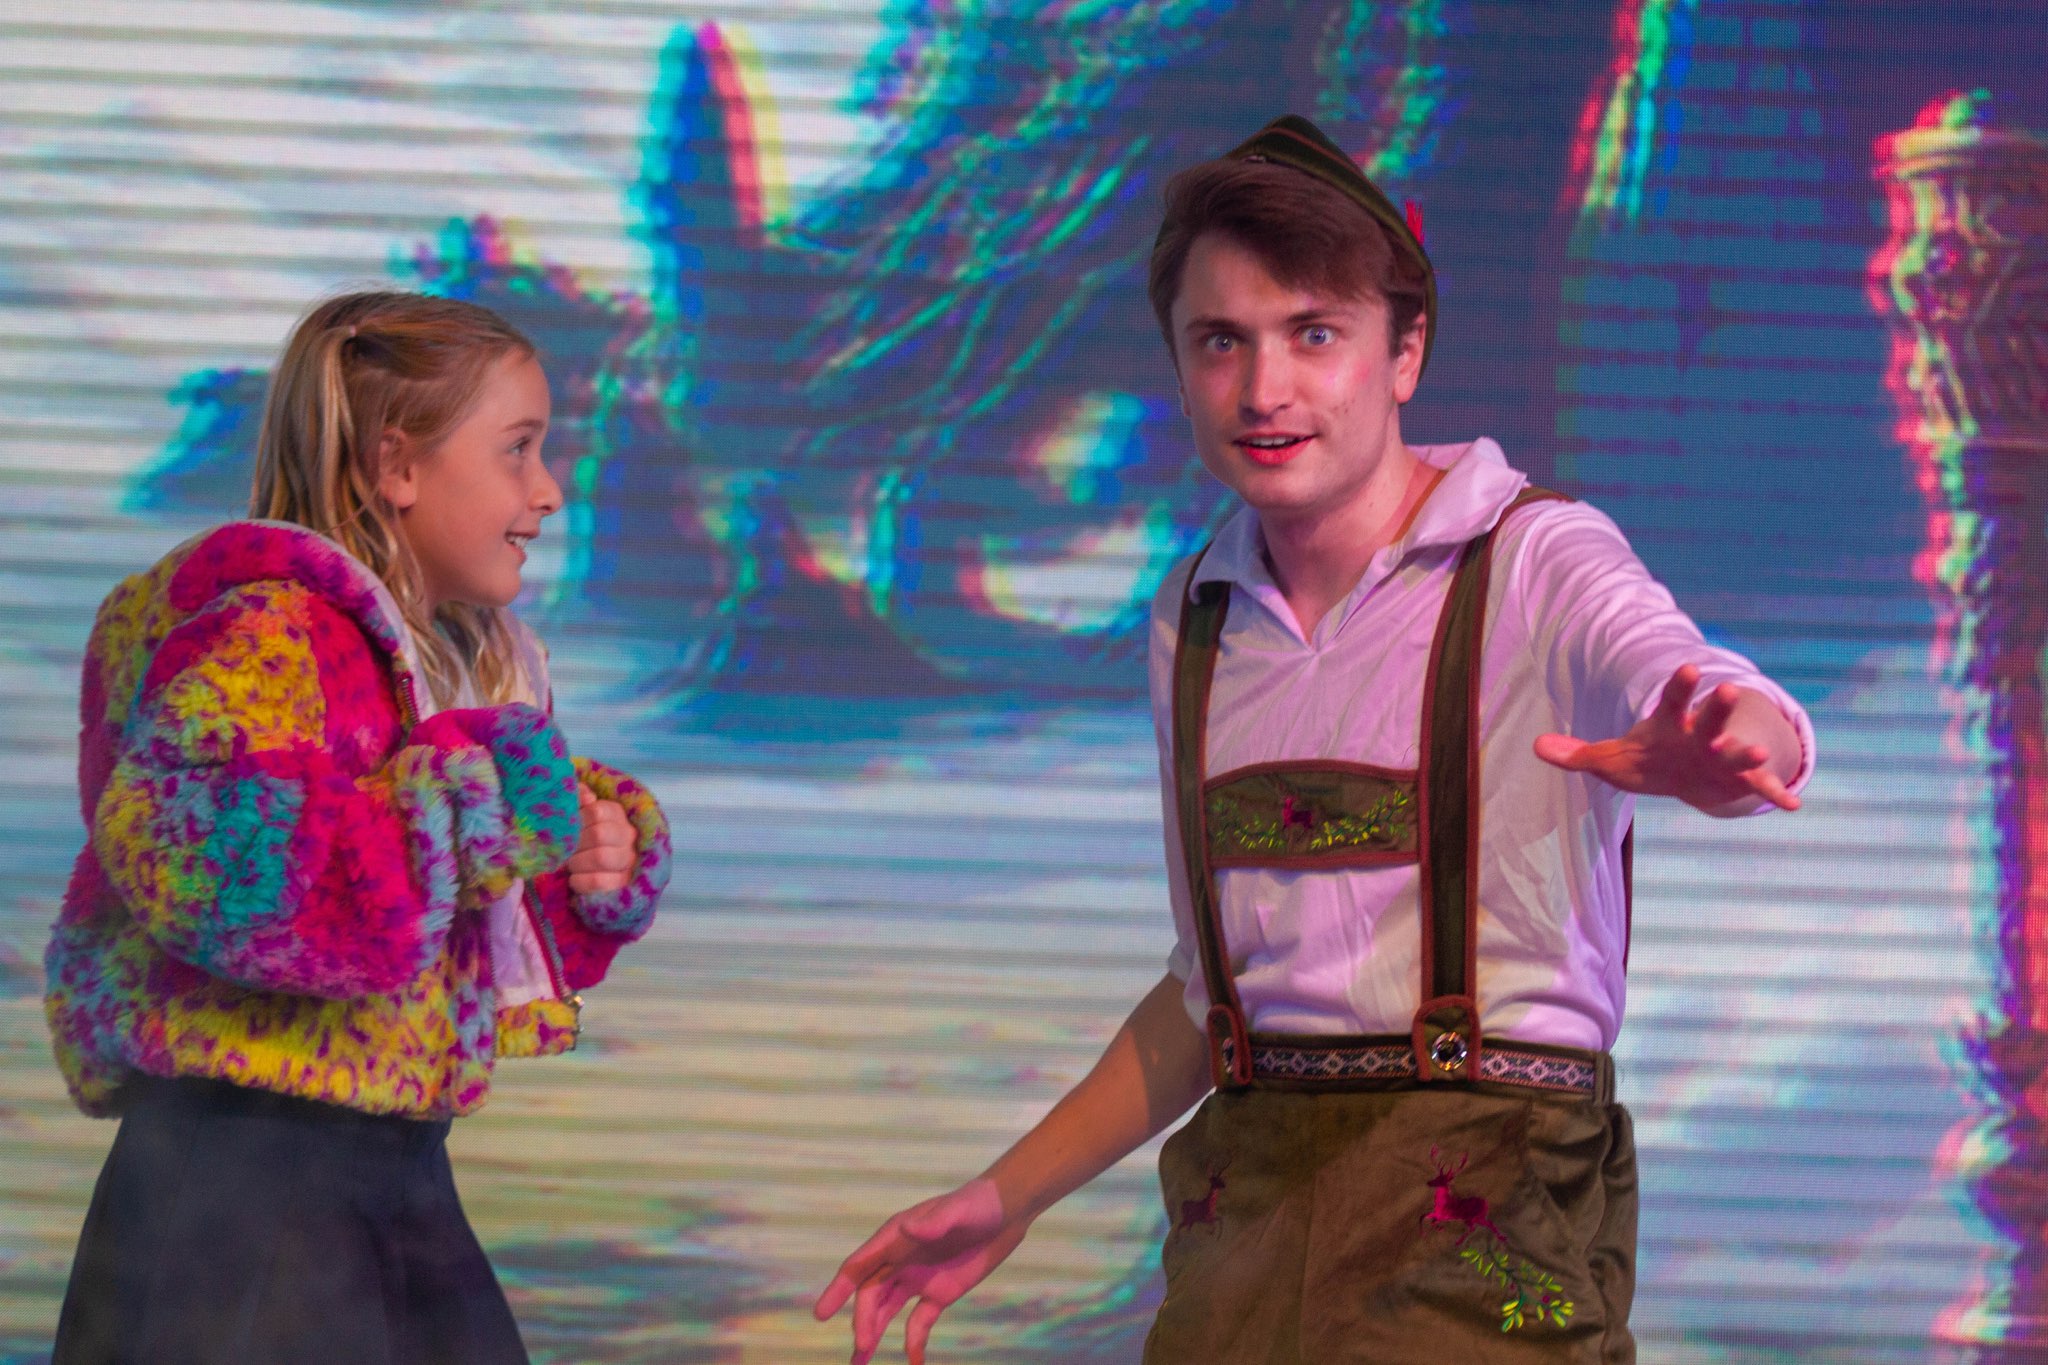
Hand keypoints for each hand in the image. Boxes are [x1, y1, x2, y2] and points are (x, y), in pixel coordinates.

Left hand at [567, 783, 633, 893]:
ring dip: (577, 862)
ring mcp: (628, 861)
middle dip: (575, 844)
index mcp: (618, 815)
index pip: (597, 811)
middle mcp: (628, 836)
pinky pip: (599, 881)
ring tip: (570, 864)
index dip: (576, 820)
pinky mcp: (623, 884)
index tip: (565, 829)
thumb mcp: (580, 818)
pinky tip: (574, 879)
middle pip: (599, 834)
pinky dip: (580, 881)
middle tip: (564, 850)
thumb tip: (582, 793)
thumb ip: (580, 801)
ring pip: (601, 857)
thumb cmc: (582, 841)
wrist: (591, 874)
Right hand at [812, 1178, 1025, 1364]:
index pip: (858, 1266)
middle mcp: (898, 1259)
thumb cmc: (978, 1204)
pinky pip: (918, 1323)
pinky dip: (913, 1342)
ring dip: (873, 1335)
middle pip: (870, 1295)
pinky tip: (914, 1361)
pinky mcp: (938, 1294)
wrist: (1007, 1213)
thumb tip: (908, 1227)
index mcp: (895, 1238)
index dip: (837, 1290)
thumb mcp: (959, 1210)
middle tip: (862, 1349)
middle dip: (863, 1321)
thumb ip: (935, 1221)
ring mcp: (916, 1278)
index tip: (821, 1314)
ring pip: (885, 1312)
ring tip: (861, 1363)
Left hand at [1534, 664, 1801, 813]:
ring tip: (1760, 753)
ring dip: (1748, 752)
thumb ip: (1575, 754)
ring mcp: (1721, 757)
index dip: (1680, 685)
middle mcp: (1701, 736)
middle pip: (1709, 719)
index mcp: (1670, 725)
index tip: (1689, 666)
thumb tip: (1536, 746)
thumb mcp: (1607, 759)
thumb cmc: (1643, 760)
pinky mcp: (1737, 780)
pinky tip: (1793, 804)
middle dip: (1717, 708)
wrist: (1680, 776)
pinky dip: (1774, 793)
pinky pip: (1757, 786)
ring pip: (1737, 752)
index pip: (1673, 700)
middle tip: (1726, 690)